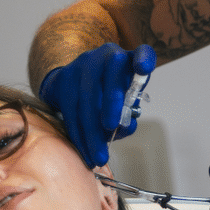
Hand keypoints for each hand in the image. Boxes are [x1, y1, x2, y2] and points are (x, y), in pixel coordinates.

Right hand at [38, 43, 155, 166]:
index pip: (143, 52)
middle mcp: (108, 55)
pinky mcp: (65, 77)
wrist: (73, 82)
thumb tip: (125, 127)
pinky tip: (84, 150)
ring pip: (87, 97)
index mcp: (130, 60)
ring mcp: (84, 63)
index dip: (144, 59)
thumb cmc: (109, 94)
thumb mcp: (125, 101)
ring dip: (92, 130)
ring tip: (98, 157)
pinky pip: (70, 108)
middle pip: (111, 74)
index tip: (144, 69)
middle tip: (112, 128)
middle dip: (111, 103)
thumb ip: (129, 113)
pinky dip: (78, 134)